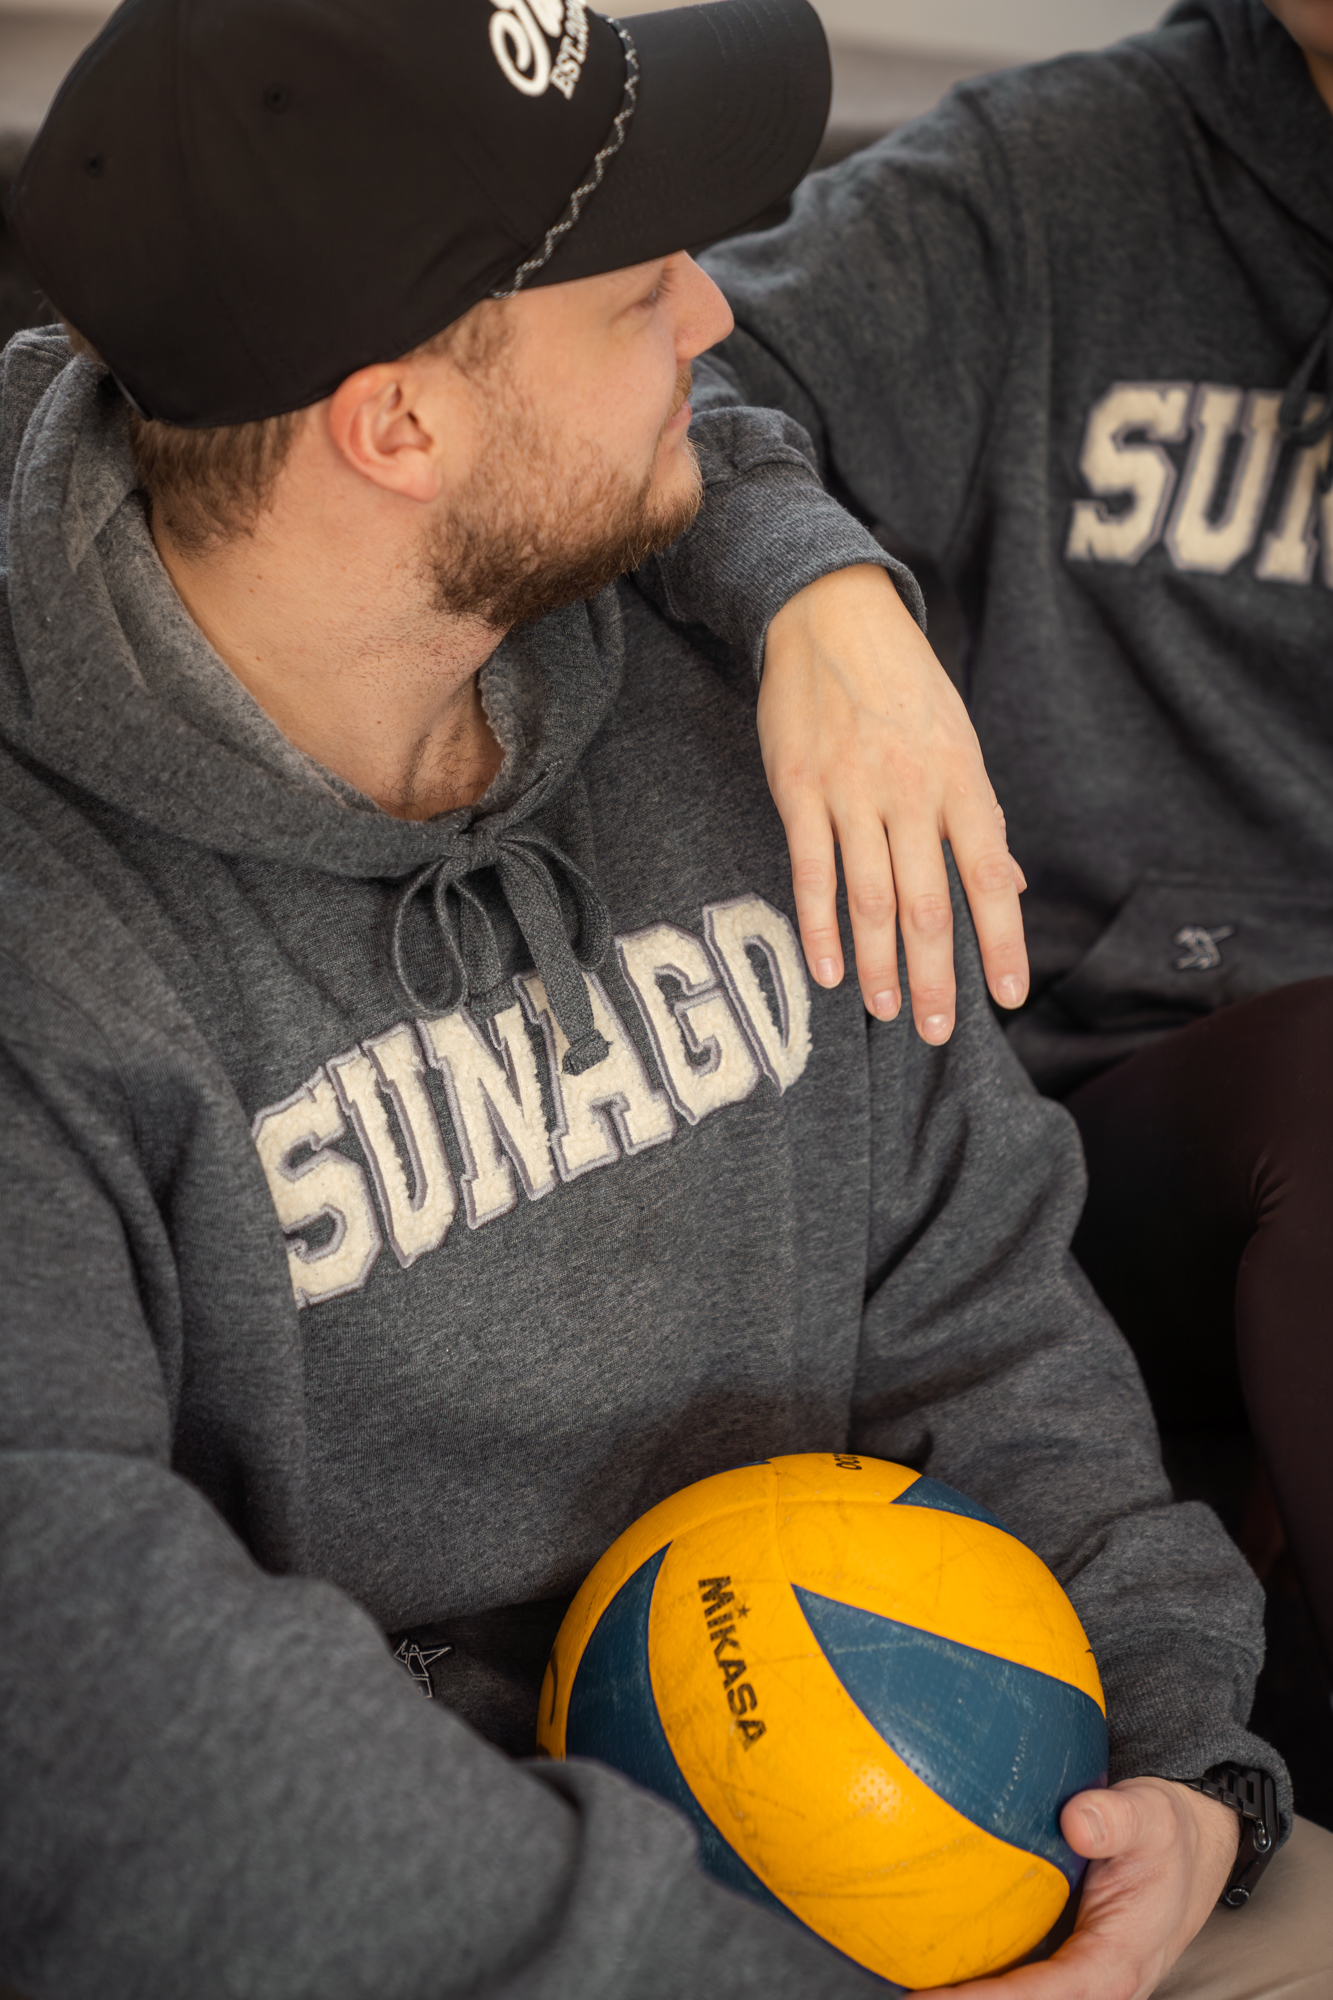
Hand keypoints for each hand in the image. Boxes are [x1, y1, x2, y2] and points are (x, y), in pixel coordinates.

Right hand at [758, 564, 1026, 1043]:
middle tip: (934, 1032)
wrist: (831, 613)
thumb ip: (980, 819)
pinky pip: (813, 871)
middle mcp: (912, 792)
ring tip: (886, 1012)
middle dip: (935, 977)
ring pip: (871, 898)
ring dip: (880, 964)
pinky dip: (820, 926)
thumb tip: (1011, 889)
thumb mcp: (959, 741)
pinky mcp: (800, 790)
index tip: (1008, 997)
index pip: (991, 878)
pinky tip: (829, 969)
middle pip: (929, 904)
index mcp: (962, 781)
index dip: (1002, 943)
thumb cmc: (904, 683)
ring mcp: (853, 792)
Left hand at [913, 1777, 1239, 1999]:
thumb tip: (1074, 1821)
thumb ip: (1115, 1819)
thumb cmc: (1164, 1834)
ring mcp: (1077, 1979)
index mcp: (1115, 1964)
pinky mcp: (1063, 1964)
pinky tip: (926, 1956)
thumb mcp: (1150, 1816)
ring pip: (1021, 1998)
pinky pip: (1019, 1980)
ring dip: (969, 1995)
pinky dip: (977, 1980)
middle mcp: (1094, 1984)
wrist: (1185, 1849)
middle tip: (902, 1994)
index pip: (1044, 1995)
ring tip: (902, 1984)